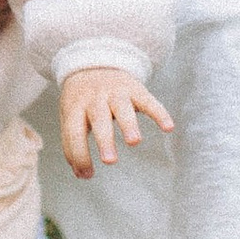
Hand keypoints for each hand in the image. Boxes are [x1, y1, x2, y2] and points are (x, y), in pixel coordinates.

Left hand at [59, 66, 174, 177]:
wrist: (93, 63)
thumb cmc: (81, 99)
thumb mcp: (70, 116)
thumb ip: (72, 143)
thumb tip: (81, 174)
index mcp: (75, 107)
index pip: (74, 132)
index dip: (79, 155)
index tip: (88, 175)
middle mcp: (95, 98)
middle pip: (99, 119)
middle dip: (104, 140)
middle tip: (109, 161)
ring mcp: (115, 92)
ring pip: (122, 107)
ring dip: (128, 124)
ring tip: (133, 142)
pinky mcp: (135, 89)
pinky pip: (148, 101)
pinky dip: (159, 113)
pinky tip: (168, 127)